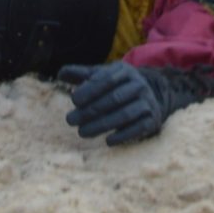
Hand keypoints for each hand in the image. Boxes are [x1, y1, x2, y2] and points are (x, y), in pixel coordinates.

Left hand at [56, 62, 210, 145]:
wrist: (151, 96)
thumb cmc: (118, 87)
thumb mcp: (103, 77)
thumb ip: (83, 76)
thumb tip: (60, 73)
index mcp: (124, 72)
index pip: (106, 80)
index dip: (90, 90)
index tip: (74, 100)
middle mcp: (138, 85)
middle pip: (114, 98)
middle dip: (90, 111)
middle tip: (71, 121)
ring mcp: (147, 102)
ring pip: (125, 114)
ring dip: (102, 125)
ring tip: (82, 132)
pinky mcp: (152, 119)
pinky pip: (139, 127)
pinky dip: (123, 135)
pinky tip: (108, 141)